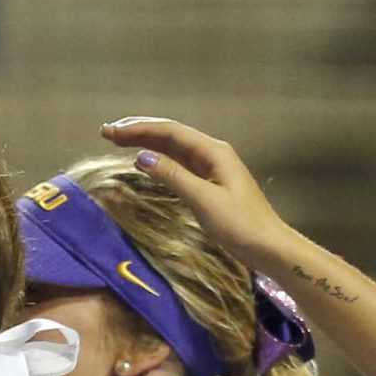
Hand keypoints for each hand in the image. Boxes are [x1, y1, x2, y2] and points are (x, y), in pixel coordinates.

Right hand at [99, 118, 297, 273]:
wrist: (268, 246)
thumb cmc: (239, 224)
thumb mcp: (203, 200)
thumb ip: (172, 176)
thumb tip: (141, 157)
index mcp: (213, 151)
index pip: (170, 132)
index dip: (139, 129)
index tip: (111, 132)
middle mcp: (212, 153)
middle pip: (171, 135)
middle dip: (139, 131)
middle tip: (107, 133)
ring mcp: (212, 168)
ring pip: (174, 148)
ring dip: (147, 143)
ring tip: (119, 142)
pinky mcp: (210, 183)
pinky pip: (179, 164)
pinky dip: (158, 159)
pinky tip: (146, 162)